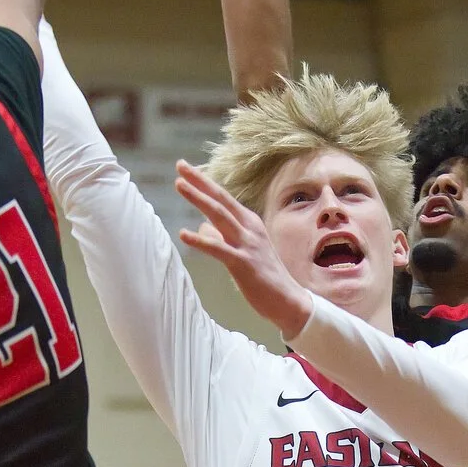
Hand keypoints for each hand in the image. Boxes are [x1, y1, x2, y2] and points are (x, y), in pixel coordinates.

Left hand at [175, 160, 312, 336]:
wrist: (288, 301)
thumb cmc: (264, 277)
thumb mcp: (242, 250)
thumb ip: (222, 236)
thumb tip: (201, 226)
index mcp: (250, 223)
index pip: (223, 198)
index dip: (204, 182)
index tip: (185, 168)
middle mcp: (249, 228)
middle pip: (220, 200)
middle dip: (199, 181)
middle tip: (180, 165)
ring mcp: (247, 244)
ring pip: (219, 216)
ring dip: (198, 199)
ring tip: (179, 184)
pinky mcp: (243, 263)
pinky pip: (218, 249)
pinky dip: (200, 240)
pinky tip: (183, 234)